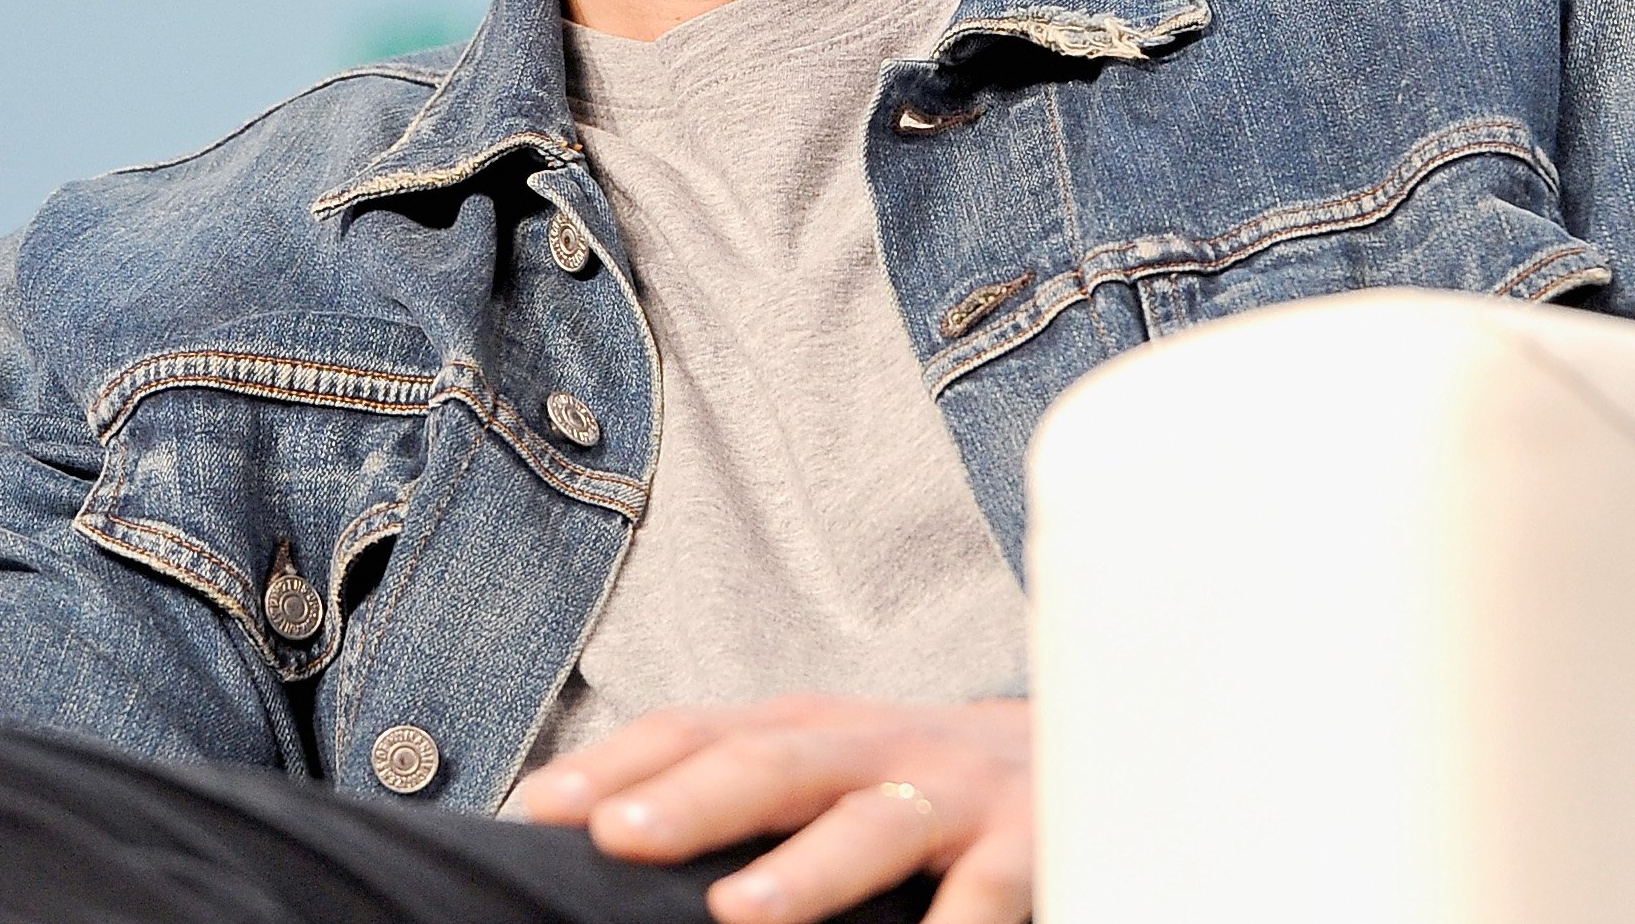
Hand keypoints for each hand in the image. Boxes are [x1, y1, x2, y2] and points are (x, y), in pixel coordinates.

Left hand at [510, 694, 1031, 923]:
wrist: (1094, 739)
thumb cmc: (922, 780)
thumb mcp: (829, 766)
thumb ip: (737, 793)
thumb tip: (602, 835)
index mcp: (810, 729)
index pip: (696, 730)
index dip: (617, 762)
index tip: (540, 806)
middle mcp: (874, 747)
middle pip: (771, 764)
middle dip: (690, 801)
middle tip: (617, 840)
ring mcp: (955, 792)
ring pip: (873, 825)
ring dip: (806, 871)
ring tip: (743, 916)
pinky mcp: (1031, 842)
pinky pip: (990, 893)